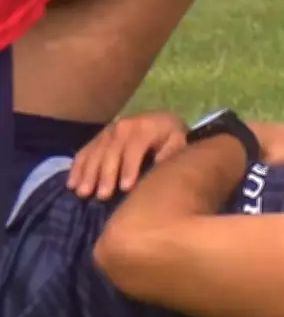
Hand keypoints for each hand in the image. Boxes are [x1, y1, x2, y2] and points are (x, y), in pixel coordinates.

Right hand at [67, 112, 187, 199]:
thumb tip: (161, 164)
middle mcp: (122, 128)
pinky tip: (71, 184)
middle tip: (103, 196)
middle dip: (106, 175)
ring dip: (88, 174)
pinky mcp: (97, 138)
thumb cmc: (170, 136)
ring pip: (94, 154)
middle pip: (111, 153)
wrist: (159, 120)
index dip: (130, 168)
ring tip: (84, 193)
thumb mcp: (178, 140)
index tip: (126, 188)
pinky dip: (76, 169)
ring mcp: (107, 132)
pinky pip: (83, 152)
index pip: (134, 148)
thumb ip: (172, 151)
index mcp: (143, 128)